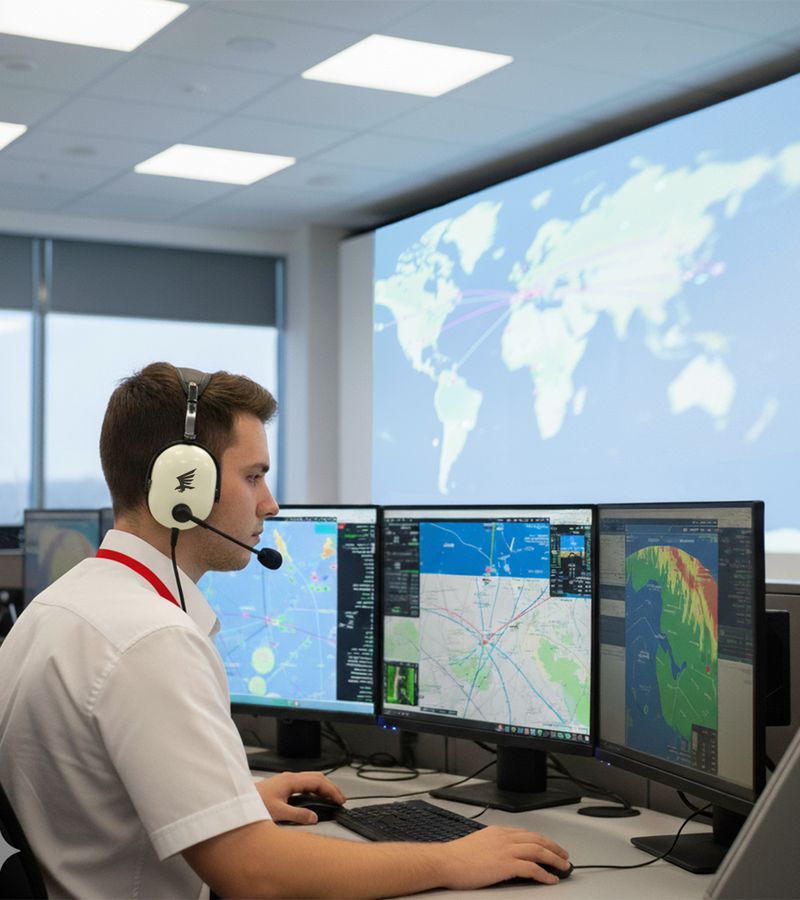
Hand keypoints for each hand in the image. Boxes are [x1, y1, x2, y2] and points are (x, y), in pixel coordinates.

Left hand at [255, 771, 345, 824]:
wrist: (236, 803)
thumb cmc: (253, 804)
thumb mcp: (278, 813)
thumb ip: (298, 816)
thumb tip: (314, 817)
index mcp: (291, 780)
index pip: (318, 781)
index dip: (331, 790)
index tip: (340, 799)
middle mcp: (289, 779)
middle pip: (316, 778)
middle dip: (329, 788)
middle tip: (339, 799)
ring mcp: (285, 782)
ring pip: (309, 781)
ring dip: (321, 789)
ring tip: (330, 800)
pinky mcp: (281, 788)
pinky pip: (303, 786)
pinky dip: (313, 792)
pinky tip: (314, 800)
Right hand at [440, 825, 570, 887]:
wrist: (445, 861)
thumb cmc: (456, 856)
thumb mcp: (477, 843)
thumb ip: (492, 844)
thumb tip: (500, 854)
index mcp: (497, 832)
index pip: (525, 833)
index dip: (541, 840)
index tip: (549, 846)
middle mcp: (504, 837)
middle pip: (536, 839)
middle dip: (553, 847)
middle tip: (564, 855)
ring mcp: (506, 850)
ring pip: (538, 850)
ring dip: (554, 859)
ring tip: (563, 866)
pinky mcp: (506, 865)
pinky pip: (531, 868)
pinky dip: (544, 874)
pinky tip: (550, 879)